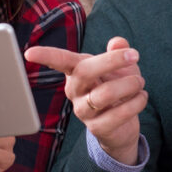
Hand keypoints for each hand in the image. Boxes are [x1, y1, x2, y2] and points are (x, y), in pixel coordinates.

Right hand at [25, 36, 146, 164]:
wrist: (122, 124)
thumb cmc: (116, 87)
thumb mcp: (120, 66)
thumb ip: (118, 51)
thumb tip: (118, 42)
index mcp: (76, 72)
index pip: (60, 61)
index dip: (46, 56)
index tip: (29, 53)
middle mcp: (75, 91)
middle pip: (85, 72)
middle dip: (111, 61)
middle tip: (135, 55)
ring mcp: (84, 111)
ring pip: (104, 94)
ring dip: (129, 84)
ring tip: (140, 82)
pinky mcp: (98, 128)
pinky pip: (118, 114)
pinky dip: (136, 102)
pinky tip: (141, 97)